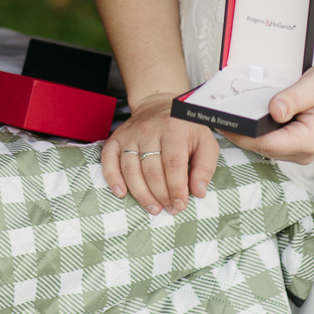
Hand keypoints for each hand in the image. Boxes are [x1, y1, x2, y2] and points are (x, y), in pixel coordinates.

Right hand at [101, 92, 219, 214]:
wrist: (159, 103)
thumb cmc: (185, 127)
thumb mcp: (205, 141)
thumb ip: (205, 167)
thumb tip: (198, 192)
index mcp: (173, 128)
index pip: (173, 163)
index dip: (176, 188)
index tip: (181, 205)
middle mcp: (149, 130)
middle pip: (151, 170)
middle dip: (161, 195)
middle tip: (170, 209)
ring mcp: (130, 134)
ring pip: (130, 169)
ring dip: (141, 193)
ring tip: (153, 208)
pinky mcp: (117, 138)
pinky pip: (108, 160)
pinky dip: (112, 178)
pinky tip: (121, 193)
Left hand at [230, 61, 313, 165]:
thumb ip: (293, 99)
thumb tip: (273, 110)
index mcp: (308, 140)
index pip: (265, 143)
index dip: (241, 134)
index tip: (223, 121)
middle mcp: (303, 151)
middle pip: (261, 147)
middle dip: (241, 133)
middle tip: (221, 114)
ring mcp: (300, 150)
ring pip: (264, 146)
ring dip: (249, 132)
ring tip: (234, 113)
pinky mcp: (297, 143)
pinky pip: (272, 140)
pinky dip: (260, 130)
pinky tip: (252, 115)